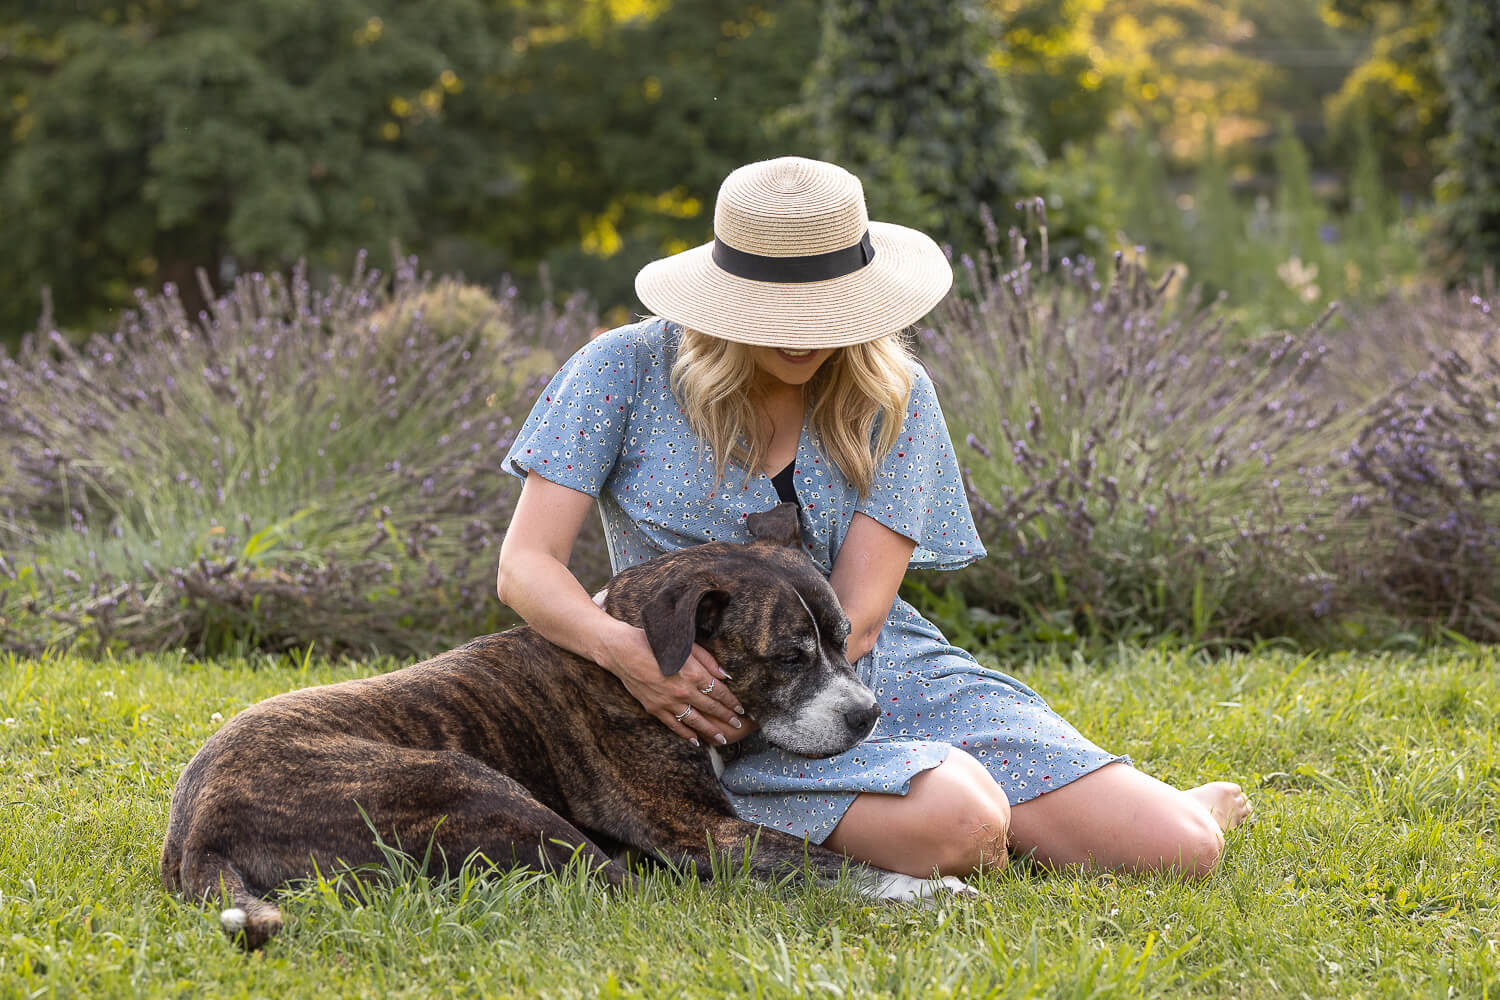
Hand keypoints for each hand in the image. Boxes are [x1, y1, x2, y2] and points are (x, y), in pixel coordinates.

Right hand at [601, 623, 752, 746]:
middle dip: (726, 717)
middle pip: (711, 708)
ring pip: (695, 721)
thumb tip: (726, 675)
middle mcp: (684, 691)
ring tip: (722, 739)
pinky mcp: (655, 709)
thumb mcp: (686, 646)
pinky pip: (674, 726)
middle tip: (737, 725)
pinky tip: (695, 741)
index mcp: (693, 674)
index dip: (731, 701)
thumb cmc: (656, 643)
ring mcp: (668, 703)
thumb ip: (708, 661)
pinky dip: (686, 734)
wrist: (623, 651)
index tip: (740, 708)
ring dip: (711, 731)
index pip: (719, 692)